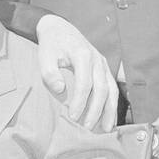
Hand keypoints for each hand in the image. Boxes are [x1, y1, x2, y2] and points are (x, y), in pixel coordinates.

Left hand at [34, 14, 117, 131]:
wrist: (59, 29)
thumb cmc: (51, 45)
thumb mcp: (45, 55)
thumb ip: (49, 72)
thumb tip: (60, 90)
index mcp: (83, 55)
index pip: (85, 83)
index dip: (80, 101)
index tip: (73, 117)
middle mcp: (97, 60)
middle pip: (102, 89)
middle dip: (96, 110)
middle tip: (88, 127)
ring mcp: (103, 64)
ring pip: (112, 89)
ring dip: (110, 110)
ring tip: (106, 128)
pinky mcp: (105, 68)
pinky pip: (113, 88)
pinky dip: (113, 103)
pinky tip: (111, 118)